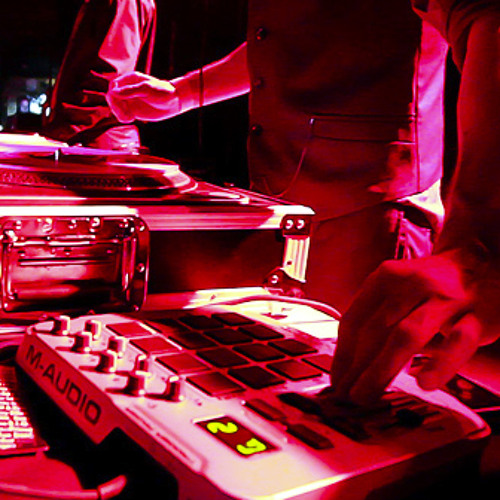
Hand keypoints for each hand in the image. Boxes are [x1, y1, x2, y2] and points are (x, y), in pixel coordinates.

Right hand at [106, 72, 179, 122]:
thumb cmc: (161, 92)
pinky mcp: (132, 110)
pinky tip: (131, 120)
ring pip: (115, 107)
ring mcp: (129, 100)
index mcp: (129, 80)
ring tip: (130, 119)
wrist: (172, 102)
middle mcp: (127, 89)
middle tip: (127, 115)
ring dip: (119, 114)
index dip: (114, 95)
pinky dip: (122, 118)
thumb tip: (113, 92)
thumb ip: (131, 90)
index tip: (122, 103)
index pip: (113, 86)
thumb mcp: (147, 89)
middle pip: (112, 97)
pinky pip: (121, 114)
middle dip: (116, 107)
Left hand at [330, 247, 499, 405]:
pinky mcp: (478, 316)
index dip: (341, 353)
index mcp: (386, 278)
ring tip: (366, 394)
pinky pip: (457, 343)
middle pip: (374, 330)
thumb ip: (375, 316)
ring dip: (380, 369)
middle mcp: (412, 284)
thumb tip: (348, 360)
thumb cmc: (429, 285)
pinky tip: (424, 383)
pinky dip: (440, 364)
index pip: (354, 320)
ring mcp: (444, 300)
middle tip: (345, 394)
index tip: (336, 378)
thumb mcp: (395, 288)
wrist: (480, 260)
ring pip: (405, 336)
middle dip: (355, 367)